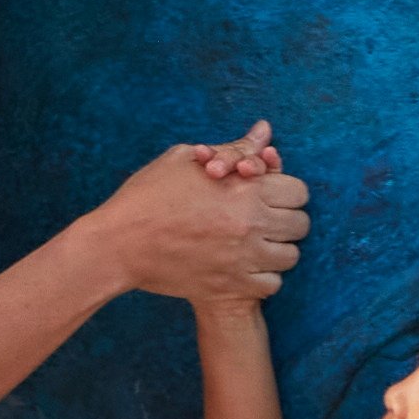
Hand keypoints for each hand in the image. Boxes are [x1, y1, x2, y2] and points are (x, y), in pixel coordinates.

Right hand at [104, 126, 303, 309]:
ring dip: (277, 248)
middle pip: (301, 225)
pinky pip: (272, 285)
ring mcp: (243, 260)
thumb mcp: (186, 160)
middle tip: (262, 217)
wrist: (118, 245)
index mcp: (244, 190)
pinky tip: (243, 265)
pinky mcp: (231, 287)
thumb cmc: (148, 196)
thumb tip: (266, 131)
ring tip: (254, 242)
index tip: (267, 193)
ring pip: (290, 258)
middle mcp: (250, 226)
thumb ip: (234, 148)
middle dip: (285, 218)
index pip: (299, 191)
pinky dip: (263, 277)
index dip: (285, 189)